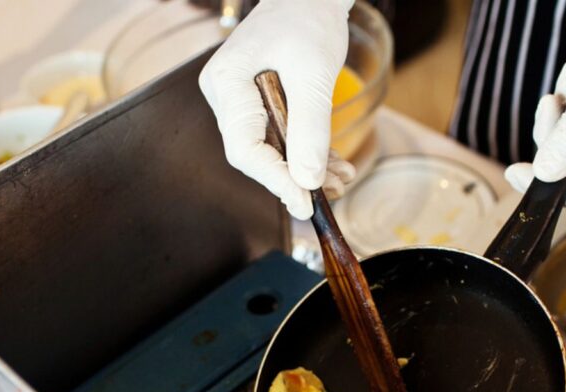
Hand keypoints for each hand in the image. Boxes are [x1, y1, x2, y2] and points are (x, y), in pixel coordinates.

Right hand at [199, 0, 355, 218]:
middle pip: (255, 154)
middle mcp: (225, 94)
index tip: (305, 200)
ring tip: (340, 180)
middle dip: (295, 177)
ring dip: (305, 168)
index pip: (245, 149)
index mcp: (227, 83)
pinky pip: (277, 136)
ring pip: (269, 149)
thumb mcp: (314, 75)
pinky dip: (305, 151)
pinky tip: (332, 164)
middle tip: (329, 195)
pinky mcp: (256, 102)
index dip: (276, 180)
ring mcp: (239, 99)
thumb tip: (309, 180)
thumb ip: (310, 130)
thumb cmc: (308, 18)